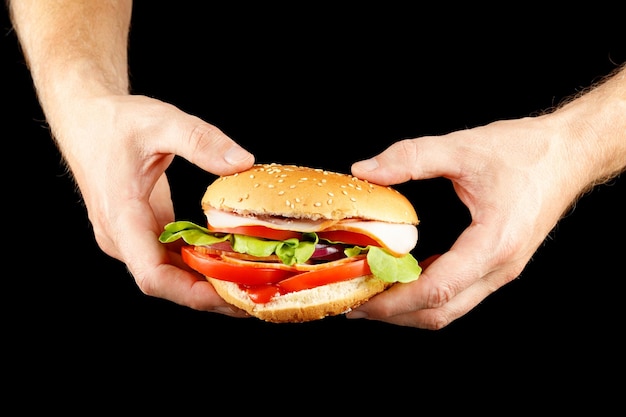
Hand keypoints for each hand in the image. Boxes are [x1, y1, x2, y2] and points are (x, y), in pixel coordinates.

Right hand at [60, 94, 254, 314]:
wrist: (85, 119)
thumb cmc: (115, 121)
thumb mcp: (161, 121)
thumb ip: (201, 141)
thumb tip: (242, 163)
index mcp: (121, 218)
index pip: (152, 275)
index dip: (191, 293)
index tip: (228, 295)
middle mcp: (122, 237)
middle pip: (166, 282)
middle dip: (209, 294)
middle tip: (256, 294)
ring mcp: (130, 237)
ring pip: (169, 273)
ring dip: (206, 281)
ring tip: (251, 283)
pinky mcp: (141, 231)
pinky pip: (170, 257)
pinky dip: (198, 263)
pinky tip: (229, 261)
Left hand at [347, 115, 590, 328]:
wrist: (569, 154)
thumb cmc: (527, 152)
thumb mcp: (463, 147)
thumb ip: (411, 157)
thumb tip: (366, 170)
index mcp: (494, 244)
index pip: (437, 290)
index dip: (394, 302)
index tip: (361, 301)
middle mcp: (500, 267)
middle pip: (441, 312)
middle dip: (394, 315)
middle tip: (355, 304)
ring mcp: (502, 269)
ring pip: (450, 307)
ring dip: (409, 308)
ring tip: (373, 293)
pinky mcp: (498, 263)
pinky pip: (459, 292)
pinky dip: (427, 293)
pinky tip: (404, 276)